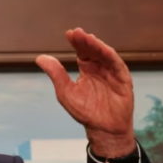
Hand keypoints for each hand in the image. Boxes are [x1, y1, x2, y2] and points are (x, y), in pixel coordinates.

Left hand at [36, 28, 135, 157]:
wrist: (103, 129)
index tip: (69, 33)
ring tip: (87, 38)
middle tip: (77, 32)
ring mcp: (112, 73)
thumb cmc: (85, 112)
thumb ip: (56, 74)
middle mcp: (100, 69)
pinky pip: (116, 64)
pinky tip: (102, 49)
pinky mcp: (123, 79)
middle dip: (85, 41)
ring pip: (105, 55)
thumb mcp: (65, 92)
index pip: (82, 52)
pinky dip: (109, 56)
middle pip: (93, 50)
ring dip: (96, 46)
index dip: (77, 43)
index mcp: (87, 70)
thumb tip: (39, 58)